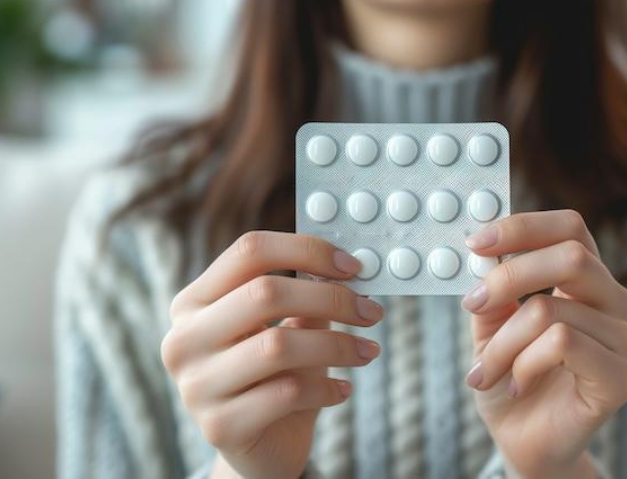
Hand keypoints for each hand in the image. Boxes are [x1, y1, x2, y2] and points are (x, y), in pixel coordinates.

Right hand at [161, 231, 383, 478]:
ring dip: (337, 345)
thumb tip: (350, 264)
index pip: (249, 251)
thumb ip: (310, 292)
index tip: (352, 266)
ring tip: (368, 350)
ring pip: (278, 344)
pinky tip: (342, 390)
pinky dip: (326, 388)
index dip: (306, 250)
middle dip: (331, 297)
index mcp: (195, 301)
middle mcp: (184, 339)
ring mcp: (196, 385)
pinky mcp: (220, 426)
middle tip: (371, 311)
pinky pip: (287, 393)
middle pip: (264, 293)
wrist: (259, 448)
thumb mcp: (289, 326)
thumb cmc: (276, 375)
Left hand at [462, 210, 626, 478]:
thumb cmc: (509, 377)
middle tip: (471, 302)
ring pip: (551, 309)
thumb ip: (491, 287)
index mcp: (585, 281)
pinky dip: (524, 364)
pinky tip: (516, 385)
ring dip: (502, 342)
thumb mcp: (490, 324)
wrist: (523, 442)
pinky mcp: (622, 376)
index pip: (570, 227)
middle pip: (571, 255)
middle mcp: (614, 302)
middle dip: (508, 275)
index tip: (476, 242)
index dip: (523, 227)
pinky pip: (563, 344)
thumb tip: (479, 251)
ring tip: (486, 371)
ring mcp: (625, 338)